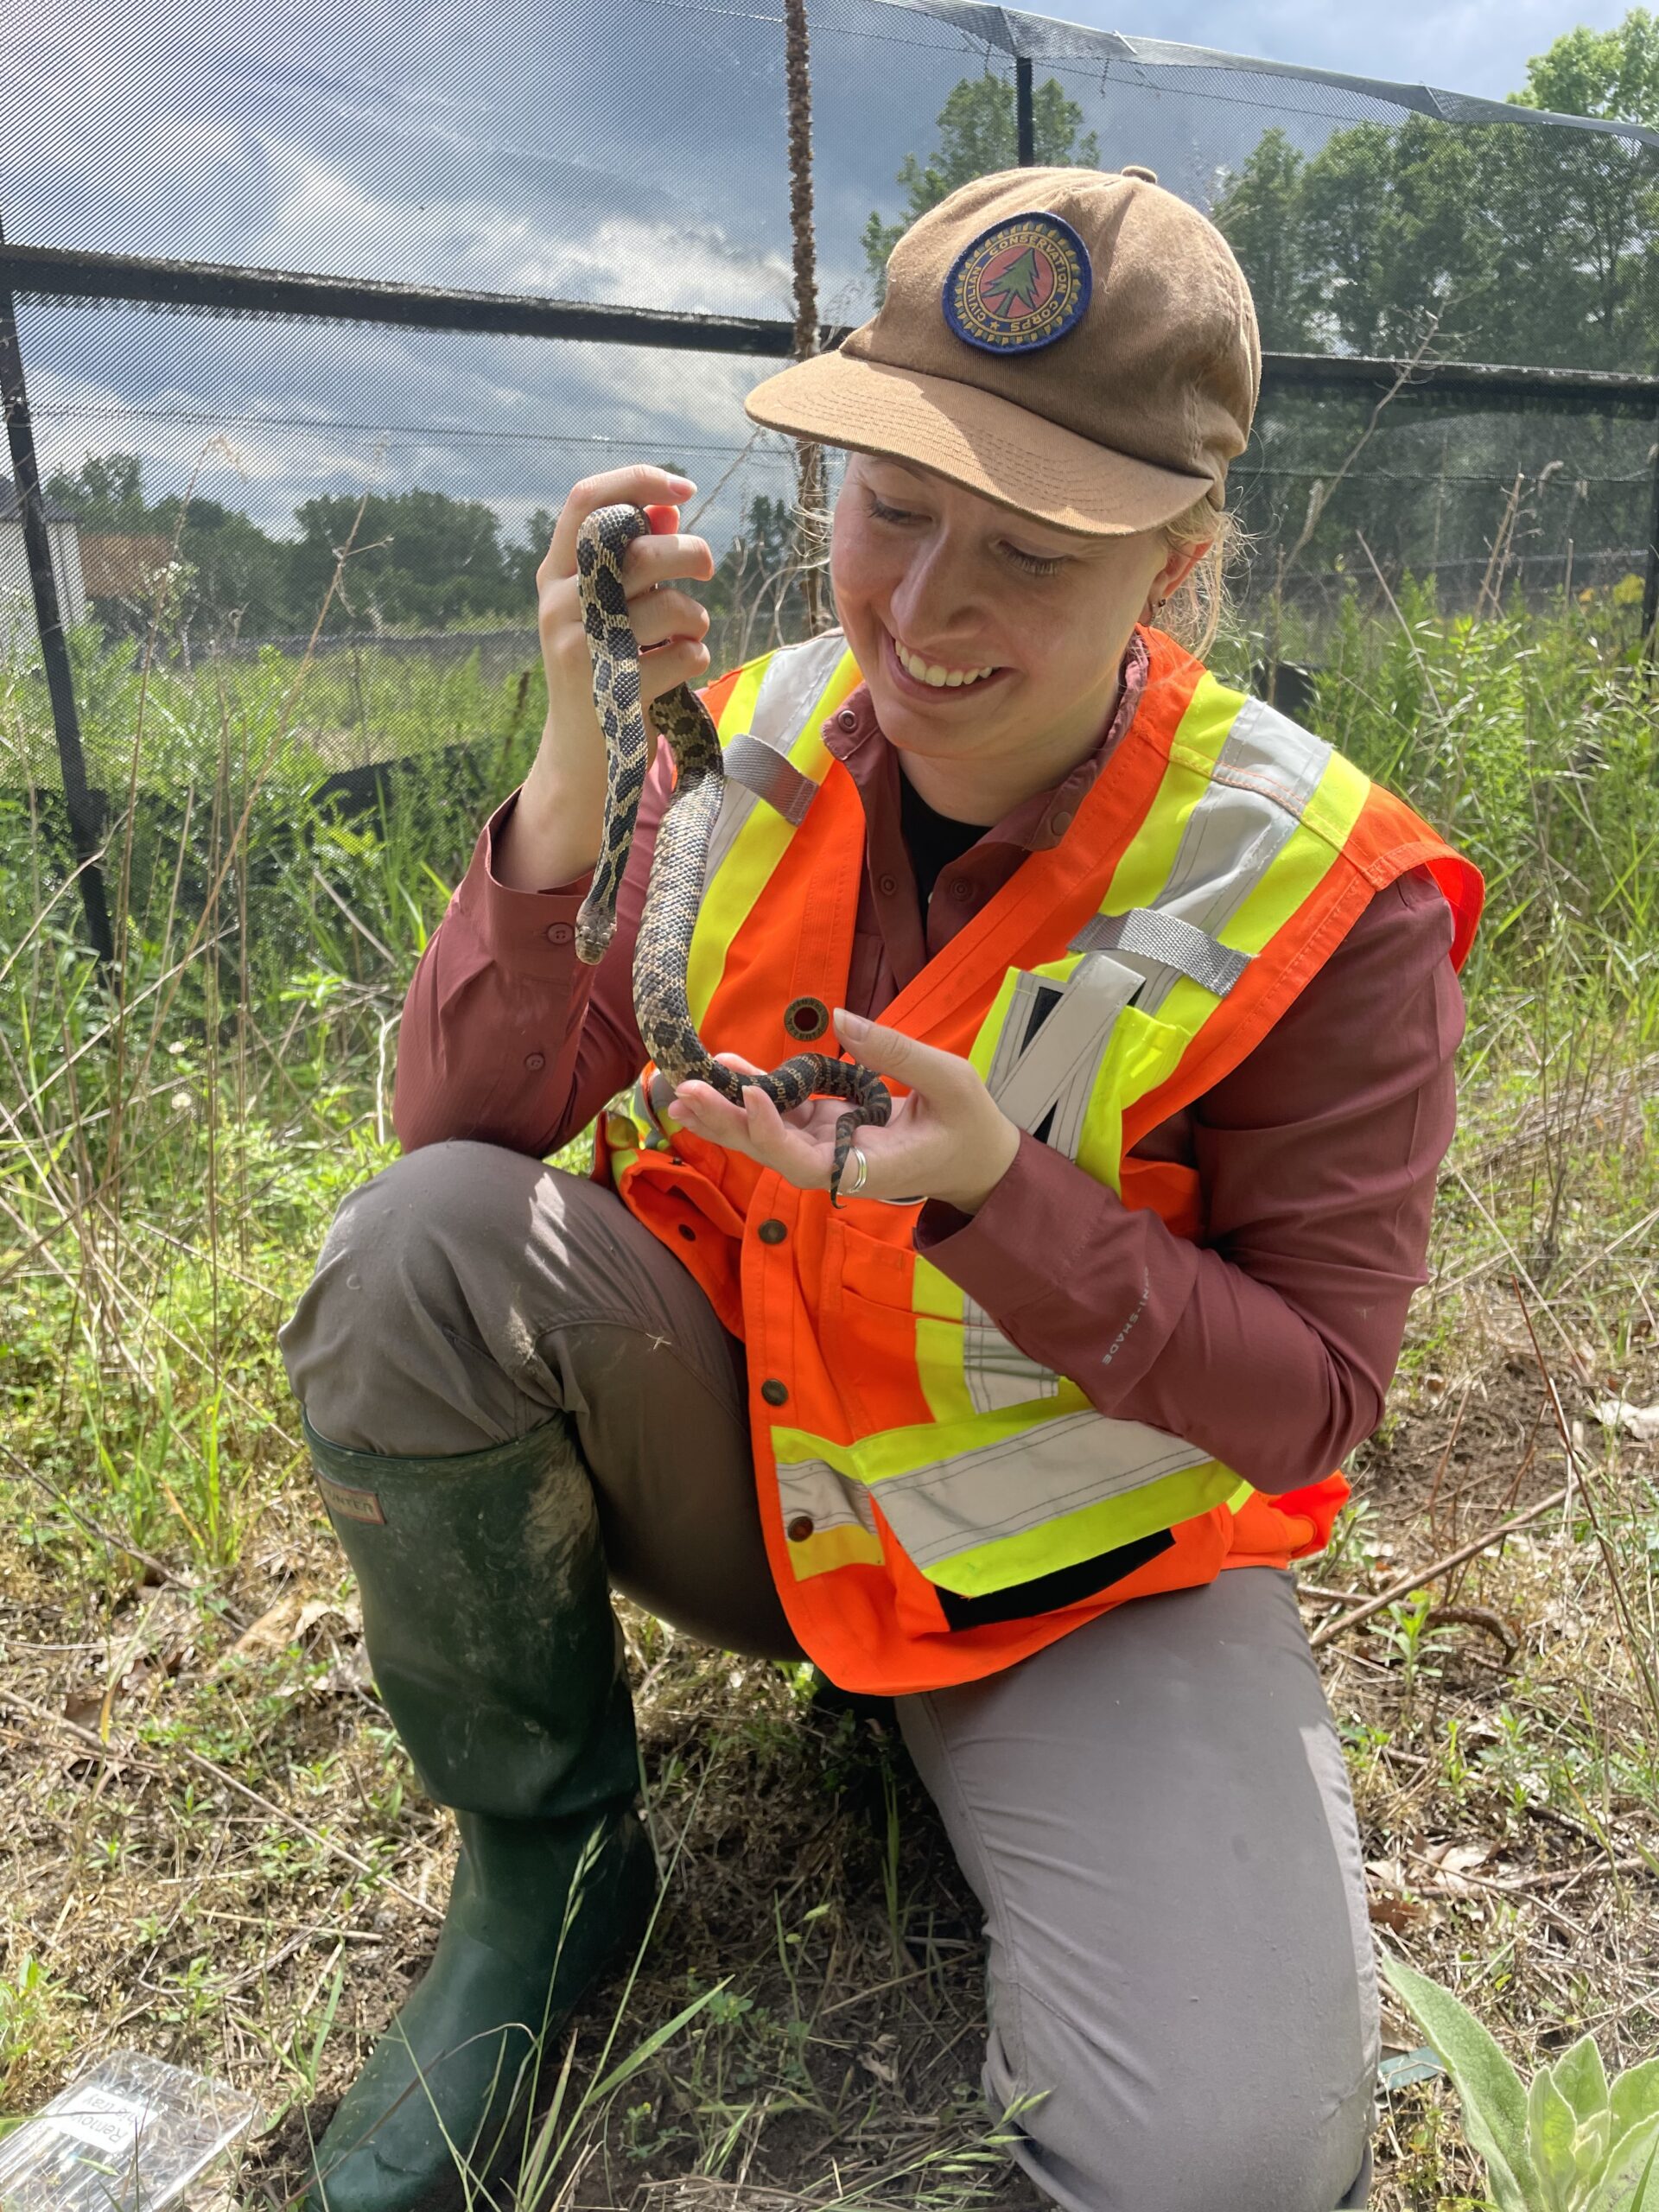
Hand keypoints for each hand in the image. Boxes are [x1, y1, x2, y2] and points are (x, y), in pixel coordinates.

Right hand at [500, 466, 715, 889]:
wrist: (583, 753)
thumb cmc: (607, 666)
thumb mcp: (610, 607)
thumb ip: (634, 557)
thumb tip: (668, 507)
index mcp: (556, 571)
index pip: (585, 499)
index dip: (638, 481)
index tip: (685, 487)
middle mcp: (557, 601)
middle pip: (639, 548)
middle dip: (689, 554)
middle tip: (707, 568)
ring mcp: (578, 644)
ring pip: (668, 605)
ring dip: (695, 618)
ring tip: (688, 635)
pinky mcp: (609, 687)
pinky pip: (682, 654)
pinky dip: (696, 658)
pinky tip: (681, 668)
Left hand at [668, 1008, 1022, 1214]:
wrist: (976, 1161)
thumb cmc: (969, 1126)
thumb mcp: (950, 1082)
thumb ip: (898, 1052)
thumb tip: (842, 1018)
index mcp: (867, 1168)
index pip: (805, 1162)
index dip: (773, 1133)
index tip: (753, 1095)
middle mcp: (836, 1165)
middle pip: (770, 1151)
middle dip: (727, 1122)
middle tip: (683, 1091)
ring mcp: (828, 1148)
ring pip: (768, 1135)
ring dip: (728, 1111)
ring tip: (682, 1085)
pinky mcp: (826, 1130)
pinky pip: (784, 1114)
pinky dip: (756, 1092)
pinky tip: (728, 1067)